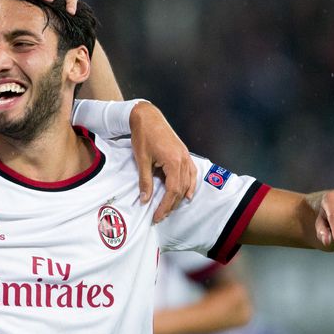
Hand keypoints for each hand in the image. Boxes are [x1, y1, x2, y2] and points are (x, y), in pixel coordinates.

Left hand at [129, 101, 196, 222]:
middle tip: (161, 216)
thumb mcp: (142, 160)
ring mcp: (185, 156)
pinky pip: (191, 173)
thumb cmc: (144, 135)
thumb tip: (145, 199)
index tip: (157, 216)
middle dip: (171, 205)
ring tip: (170, 208)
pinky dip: (190, 185)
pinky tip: (187, 194)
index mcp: (173, 161)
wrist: (147, 117)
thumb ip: (145, 181)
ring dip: (179, 197)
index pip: (172, 191)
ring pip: (187, 183)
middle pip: (181, 189)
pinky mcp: (184, 153)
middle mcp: (183, 159)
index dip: (165, 206)